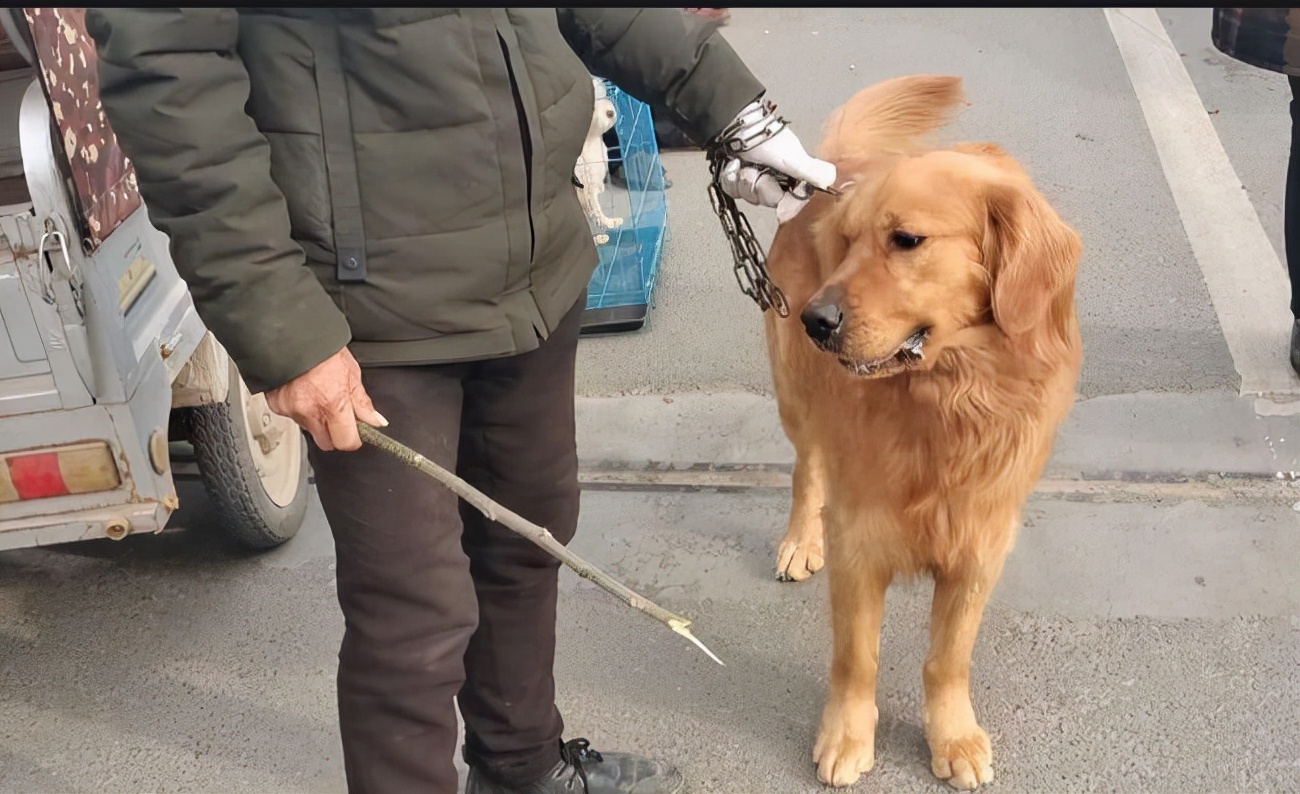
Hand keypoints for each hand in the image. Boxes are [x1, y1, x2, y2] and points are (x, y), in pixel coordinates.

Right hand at [264, 347, 386, 451]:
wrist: (293, 335)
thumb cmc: (324, 350)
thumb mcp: (352, 373)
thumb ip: (362, 402)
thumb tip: (376, 420)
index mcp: (334, 404)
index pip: (346, 442)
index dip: (352, 438)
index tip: (355, 432)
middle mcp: (310, 412)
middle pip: (326, 442)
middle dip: (334, 433)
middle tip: (337, 415)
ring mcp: (291, 410)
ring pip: (309, 429)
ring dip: (316, 419)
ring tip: (318, 395)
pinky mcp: (277, 407)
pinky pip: (293, 417)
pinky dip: (299, 409)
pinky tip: (302, 392)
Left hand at [717, 98, 835, 223]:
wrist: (736, 125)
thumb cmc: (767, 138)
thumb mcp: (793, 157)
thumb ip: (811, 172)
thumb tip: (830, 182)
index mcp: (792, 178)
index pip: (791, 204)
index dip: (783, 202)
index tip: (780, 197)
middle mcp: (775, 181)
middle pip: (767, 201)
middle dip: (759, 187)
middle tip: (758, 173)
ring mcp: (754, 180)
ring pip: (748, 197)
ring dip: (744, 182)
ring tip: (745, 166)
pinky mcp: (736, 179)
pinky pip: (733, 191)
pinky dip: (731, 178)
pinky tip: (734, 165)